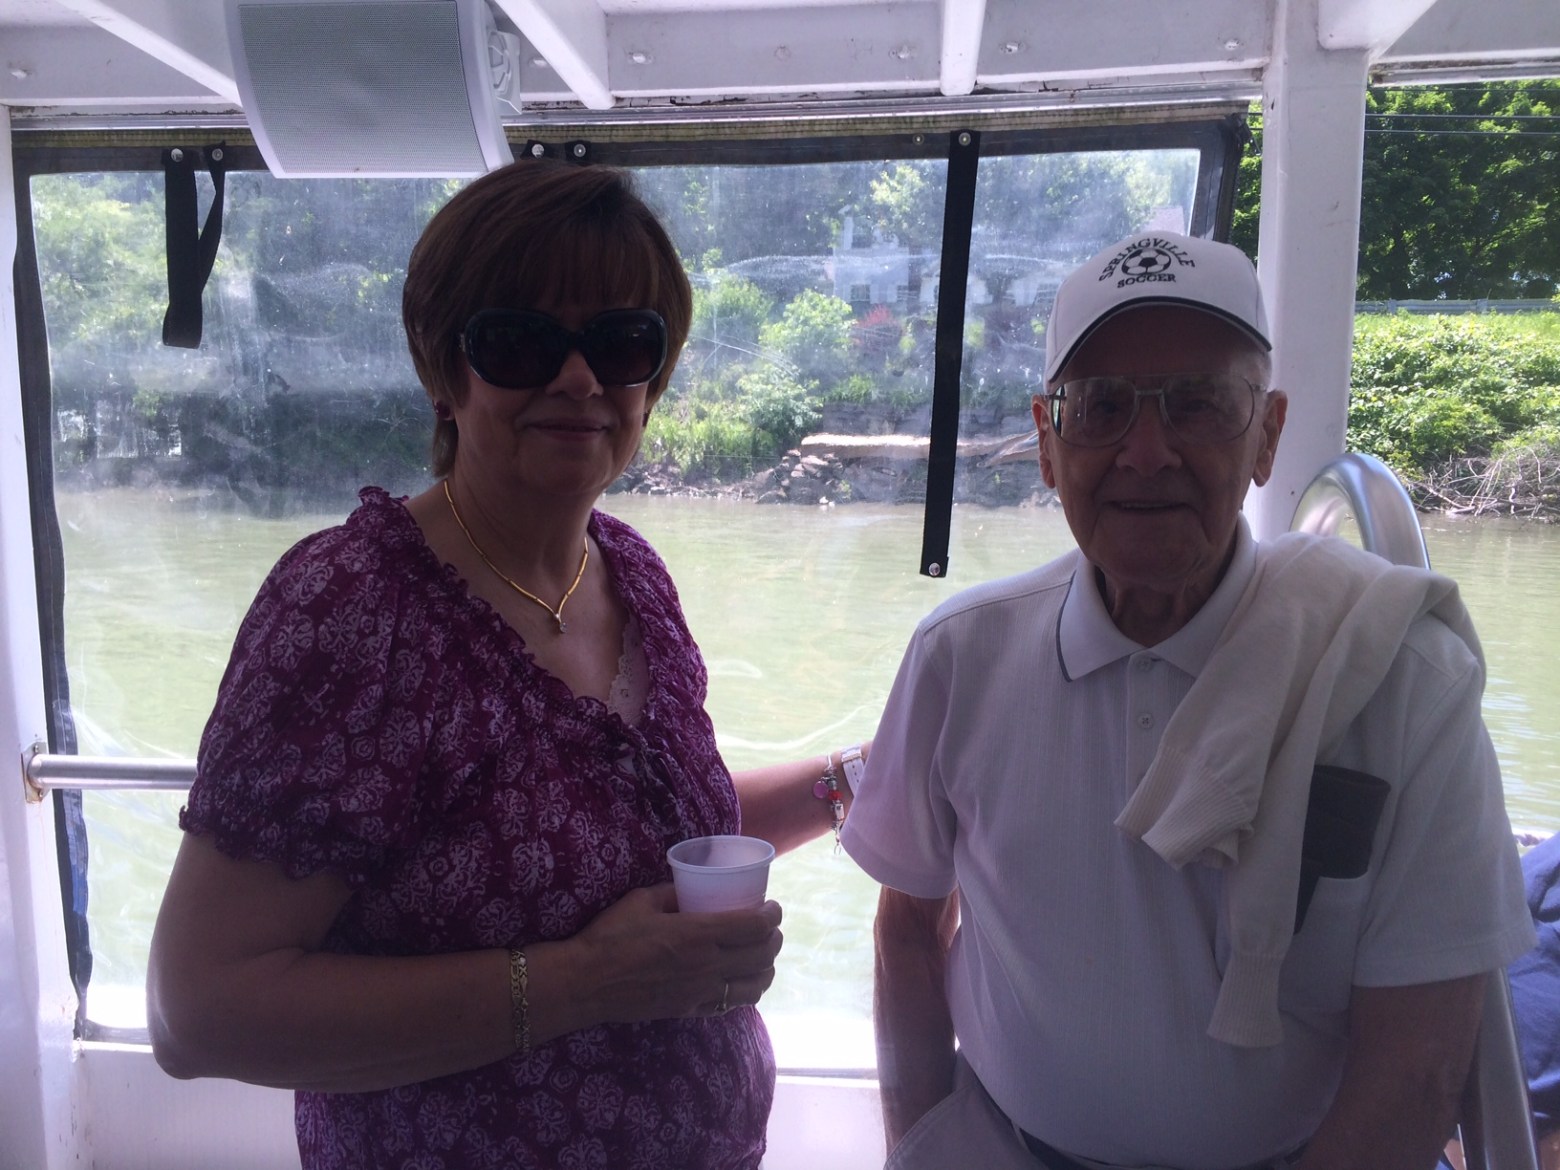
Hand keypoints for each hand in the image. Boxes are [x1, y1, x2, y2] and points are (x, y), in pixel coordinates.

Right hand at [569, 884, 782, 1022]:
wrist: (587, 983)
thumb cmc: (611, 936)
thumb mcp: (642, 900)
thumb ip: (674, 892)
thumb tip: (694, 886)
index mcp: (698, 934)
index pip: (754, 927)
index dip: (772, 916)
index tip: (773, 907)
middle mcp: (707, 966)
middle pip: (763, 955)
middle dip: (775, 939)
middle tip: (770, 928)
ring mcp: (701, 993)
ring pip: (755, 985)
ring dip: (766, 968)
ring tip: (762, 955)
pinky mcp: (691, 1011)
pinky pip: (732, 1004)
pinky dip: (746, 990)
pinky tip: (740, 980)